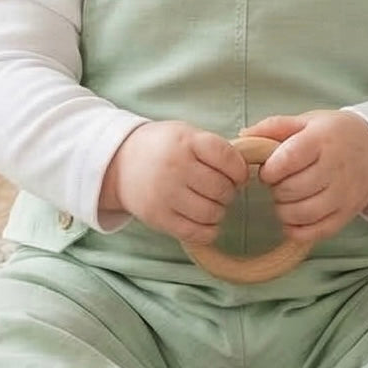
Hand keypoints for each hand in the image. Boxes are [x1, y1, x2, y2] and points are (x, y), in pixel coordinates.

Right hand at [99, 120, 248, 243]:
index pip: (228, 159)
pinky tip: (206, 221)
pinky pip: (197, 232)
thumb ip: (214, 148)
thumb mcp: (186, 134)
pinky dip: (209, 230)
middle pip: (222, 188)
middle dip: (230, 192)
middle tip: (222, 189)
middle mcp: (175, 167)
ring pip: (212, 213)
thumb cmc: (162, 147)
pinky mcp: (158, 217)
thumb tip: (247, 171)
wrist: (119, 163)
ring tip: (211, 203)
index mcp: (186, 142)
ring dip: (219, 211)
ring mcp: (165, 194)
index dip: (240, 170)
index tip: (238, 175)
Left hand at [245, 110, 367, 244]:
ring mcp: (344, 193)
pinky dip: (298, 230)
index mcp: (322, 140)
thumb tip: (243, 136)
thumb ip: (274, 127)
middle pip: (293, 189)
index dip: (270, 170)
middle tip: (279, 184)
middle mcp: (336, 168)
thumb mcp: (307, 121)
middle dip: (277, 190)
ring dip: (284, 211)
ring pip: (304, 213)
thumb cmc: (333, 134)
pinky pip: (318, 232)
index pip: (288, 160)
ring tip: (285, 199)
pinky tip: (292, 220)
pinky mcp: (348, 213)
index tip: (268, 170)